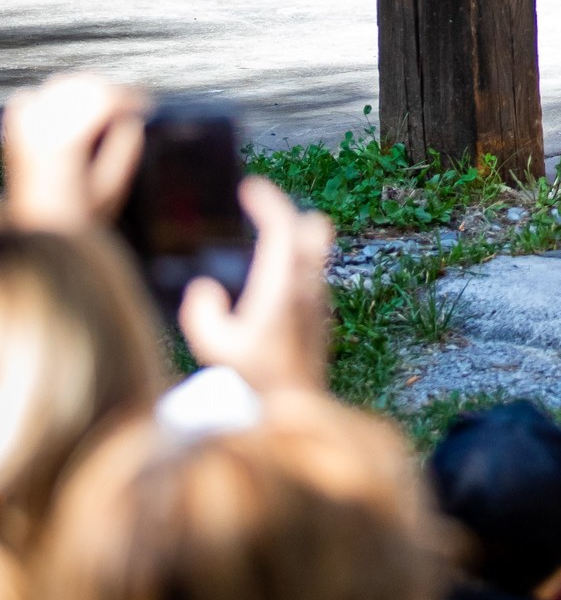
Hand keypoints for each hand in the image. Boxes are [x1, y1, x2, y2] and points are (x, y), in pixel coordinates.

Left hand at [1, 73, 147, 231]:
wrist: (41, 230)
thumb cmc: (77, 218)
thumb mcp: (113, 188)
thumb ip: (126, 148)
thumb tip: (133, 121)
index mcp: (66, 142)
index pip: (105, 98)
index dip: (132, 97)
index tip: (147, 105)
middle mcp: (41, 128)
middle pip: (84, 85)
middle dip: (112, 91)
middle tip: (131, 107)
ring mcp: (25, 125)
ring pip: (62, 83)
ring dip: (88, 90)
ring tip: (107, 109)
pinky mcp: (18, 128)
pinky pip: (35, 95)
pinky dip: (55, 97)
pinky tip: (72, 111)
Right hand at [178, 174, 331, 394]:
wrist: (296, 412)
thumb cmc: (255, 381)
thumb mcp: (215, 350)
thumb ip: (202, 314)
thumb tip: (205, 286)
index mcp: (283, 289)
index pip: (284, 228)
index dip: (269, 201)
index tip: (249, 187)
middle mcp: (308, 288)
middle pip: (311, 230)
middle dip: (287, 212)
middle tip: (257, 209)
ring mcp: (318, 300)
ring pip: (316, 250)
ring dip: (293, 236)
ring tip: (262, 234)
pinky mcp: (320, 314)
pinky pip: (312, 271)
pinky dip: (295, 260)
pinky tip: (270, 274)